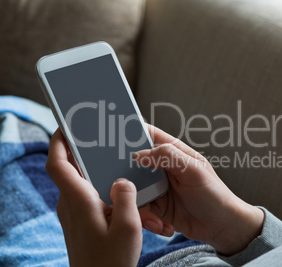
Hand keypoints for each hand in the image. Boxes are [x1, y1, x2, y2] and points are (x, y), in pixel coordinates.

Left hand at [46, 129, 141, 266]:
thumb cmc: (111, 260)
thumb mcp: (128, 227)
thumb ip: (127, 197)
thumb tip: (122, 180)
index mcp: (78, 200)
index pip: (57, 162)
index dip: (58, 140)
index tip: (67, 124)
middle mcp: (70, 203)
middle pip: (69, 167)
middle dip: (81, 149)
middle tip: (98, 136)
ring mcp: (73, 212)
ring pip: (79, 181)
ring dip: (92, 169)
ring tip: (112, 160)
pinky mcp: (80, 220)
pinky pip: (86, 194)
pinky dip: (97, 184)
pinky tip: (118, 189)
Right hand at [137, 125, 263, 255]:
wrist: (221, 227)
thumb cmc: (214, 194)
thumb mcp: (194, 171)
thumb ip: (168, 157)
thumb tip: (139, 154)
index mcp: (172, 152)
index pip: (147, 135)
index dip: (129, 134)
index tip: (112, 141)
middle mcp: (161, 168)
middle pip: (132, 164)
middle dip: (126, 178)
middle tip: (128, 191)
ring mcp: (157, 187)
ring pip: (133, 190)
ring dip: (139, 206)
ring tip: (155, 219)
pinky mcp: (156, 207)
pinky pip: (140, 210)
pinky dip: (147, 220)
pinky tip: (163, 226)